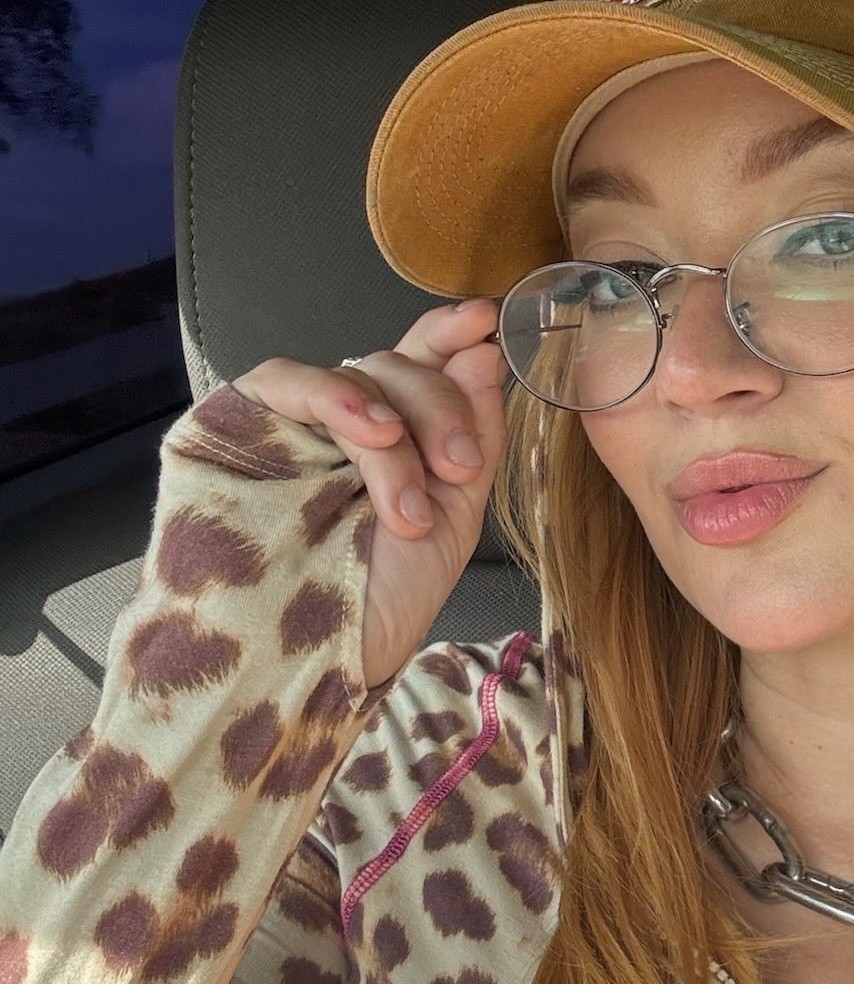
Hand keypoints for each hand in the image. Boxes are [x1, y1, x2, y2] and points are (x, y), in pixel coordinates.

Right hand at [229, 299, 507, 687]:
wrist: (313, 661)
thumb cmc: (382, 600)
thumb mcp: (453, 515)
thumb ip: (473, 434)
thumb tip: (483, 349)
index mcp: (400, 436)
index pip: (424, 364)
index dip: (451, 335)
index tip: (487, 322)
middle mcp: (346, 421)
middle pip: (399, 366)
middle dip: (441, 409)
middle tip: (460, 468)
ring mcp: (292, 422)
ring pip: (354, 372)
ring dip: (397, 428)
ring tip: (411, 501)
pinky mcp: (236, 423)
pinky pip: (287, 379)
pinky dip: (338, 399)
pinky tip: (369, 435)